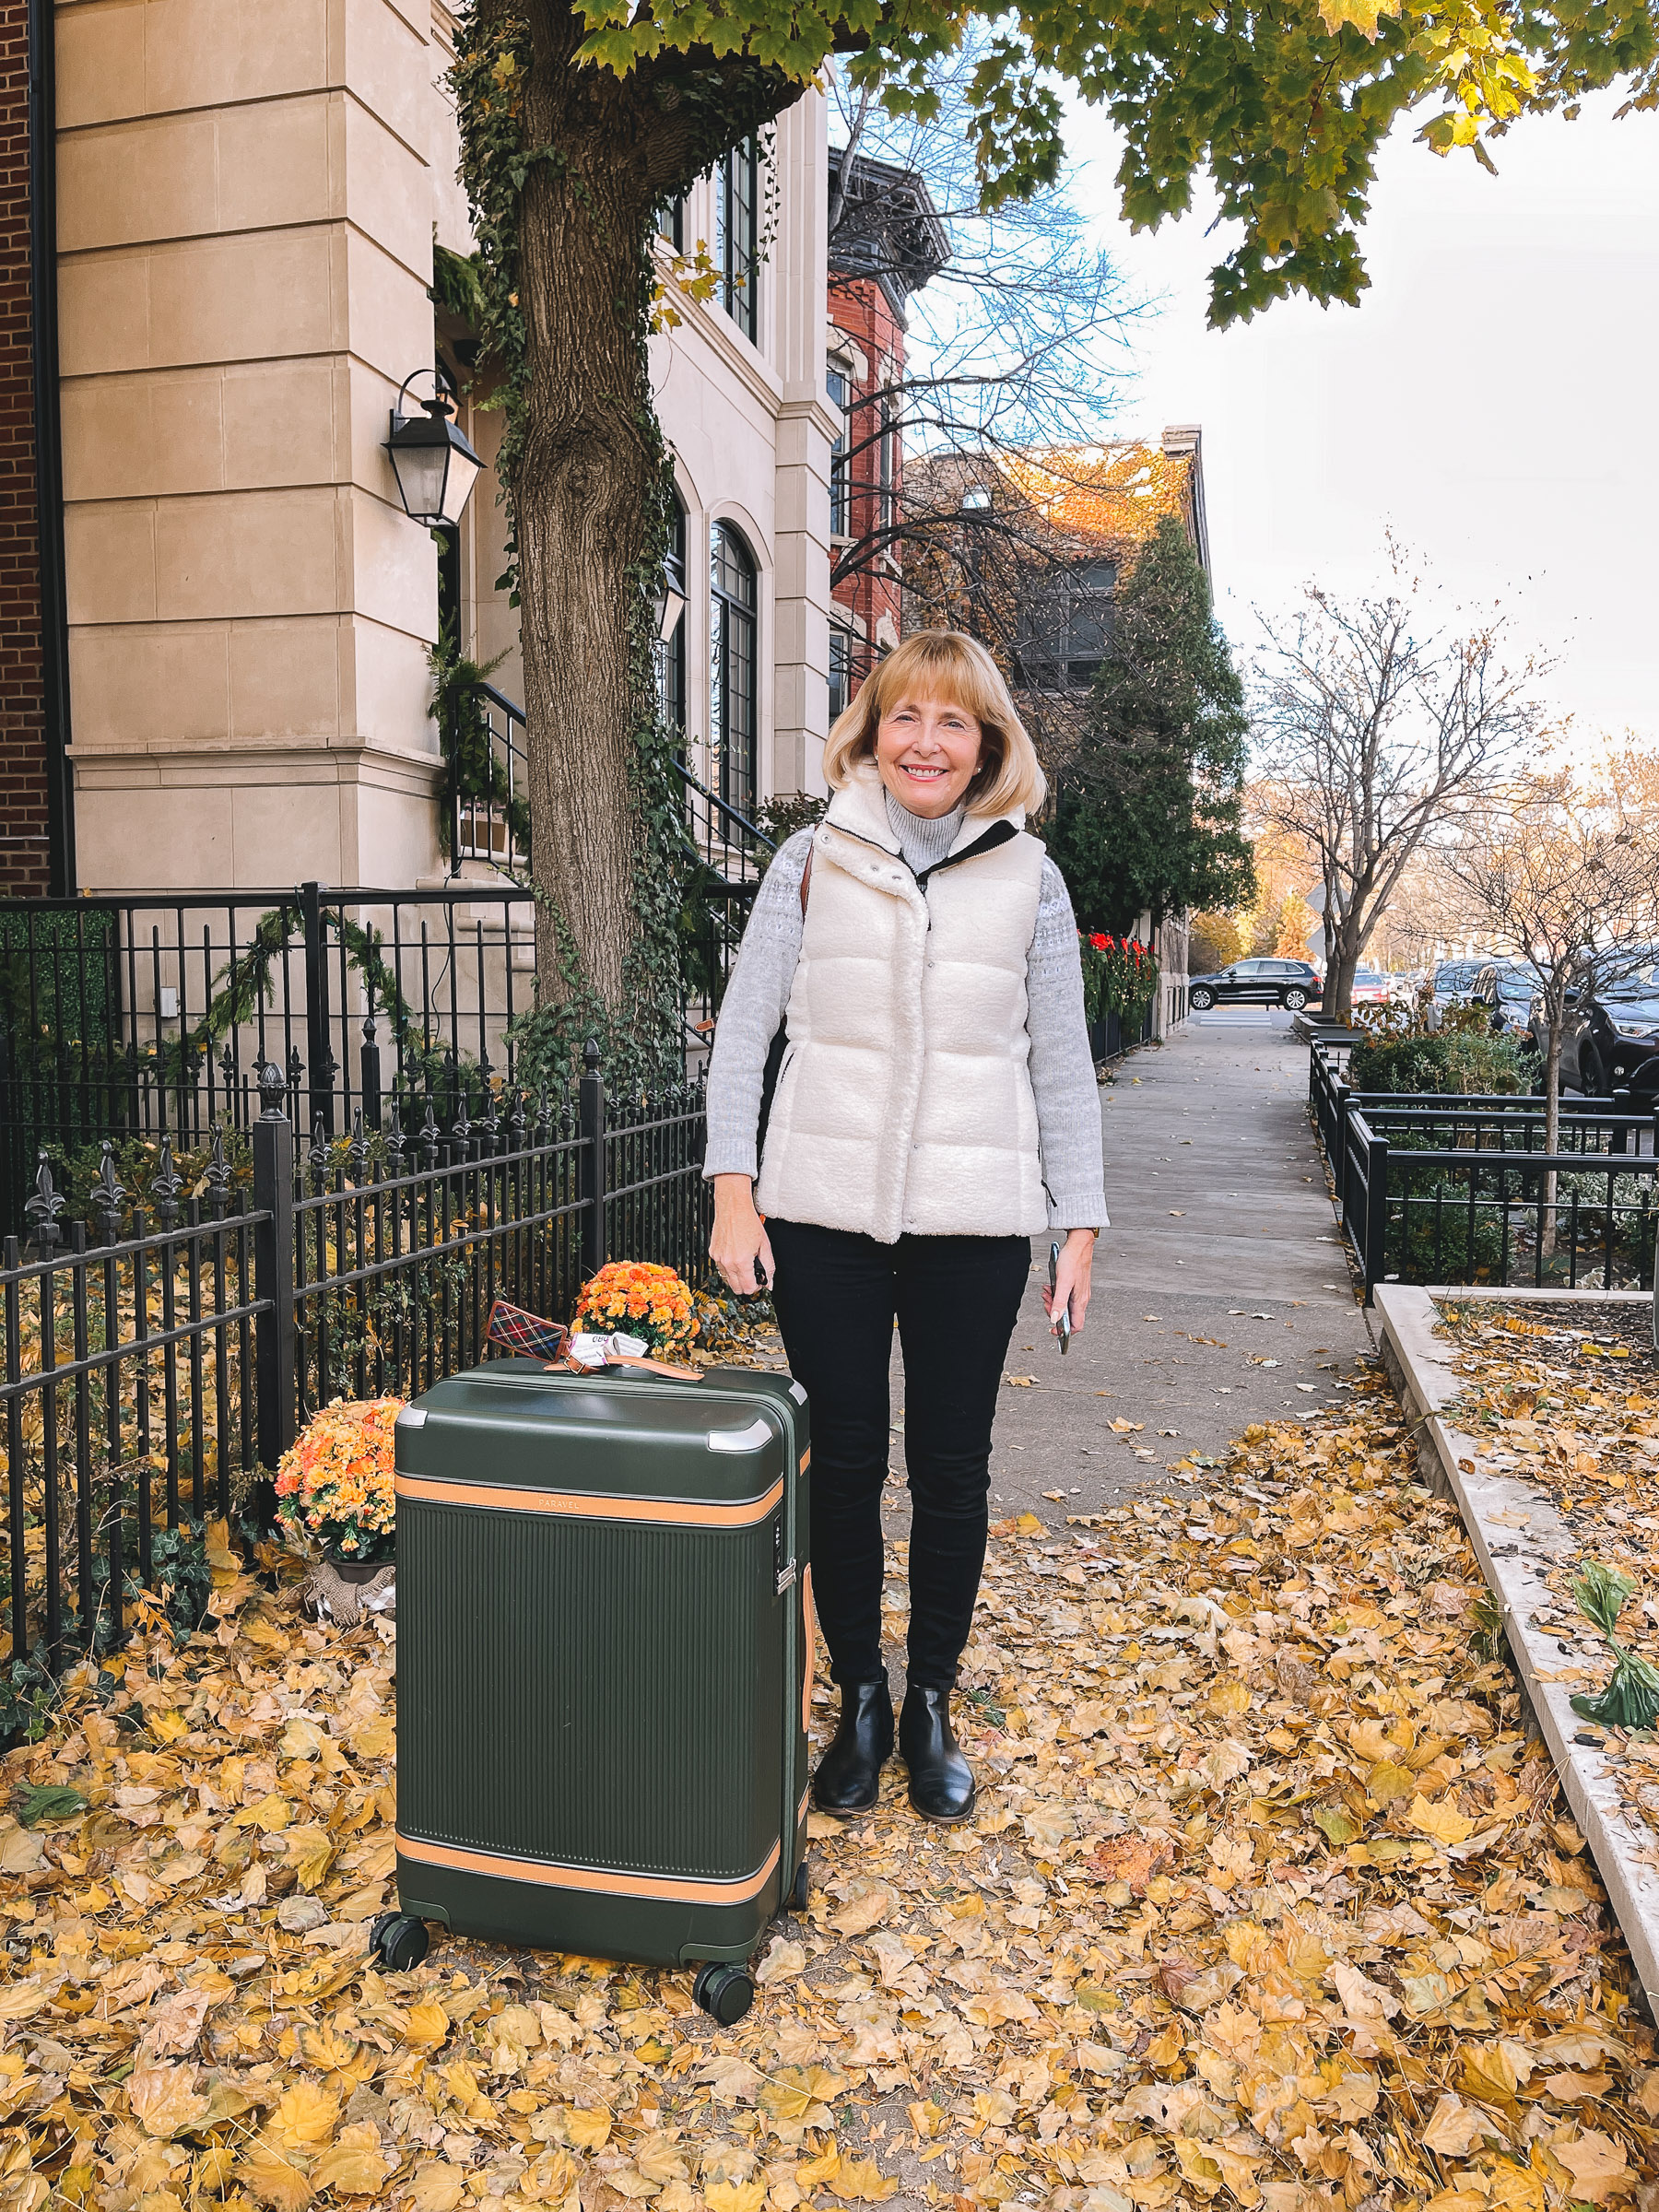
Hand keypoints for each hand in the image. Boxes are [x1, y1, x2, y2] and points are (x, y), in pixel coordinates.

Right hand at [710, 1174, 775, 1295]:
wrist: (733, 1207)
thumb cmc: (748, 1221)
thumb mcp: (765, 1245)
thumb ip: (769, 1266)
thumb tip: (769, 1282)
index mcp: (741, 1261)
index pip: (748, 1288)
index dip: (757, 1287)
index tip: (760, 1281)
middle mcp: (727, 1262)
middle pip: (736, 1288)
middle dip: (747, 1285)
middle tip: (754, 1274)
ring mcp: (718, 1258)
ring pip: (728, 1279)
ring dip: (737, 1276)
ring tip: (746, 1263)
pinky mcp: (713, 1253)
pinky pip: (721, 1268)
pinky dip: (730, 1267)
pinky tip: (737, 1256)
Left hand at [1041, 1227, 1095, 1338]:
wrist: (1079, 1244)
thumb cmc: (1072, 1260)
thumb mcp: (1063, 1283)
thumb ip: (1059, 1303)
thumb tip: (1054, 1320)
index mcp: (1080, 1301)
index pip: (1077, 1326)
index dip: (1065, 1331)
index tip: (1053, 1330)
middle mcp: (1081, 1298)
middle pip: (1069, 1316)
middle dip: (1054, 1312)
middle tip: (1046, 1302)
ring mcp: (1079, 1292)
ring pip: (1065, 1305)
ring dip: (1053, 1301)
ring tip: (1046, 1292)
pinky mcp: (1076, 1285)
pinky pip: (1065, 1295)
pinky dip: (1056, 1293)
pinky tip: (1050, 1286)